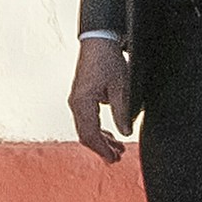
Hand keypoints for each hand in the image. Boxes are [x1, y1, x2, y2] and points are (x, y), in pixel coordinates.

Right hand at [69, 36, 131, 162]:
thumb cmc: (108, 61)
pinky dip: (98, 130)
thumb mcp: (121, 87)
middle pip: (85, 134)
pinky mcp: (82, 98)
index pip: (89, 134)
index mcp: (83, 102)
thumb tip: (125, 133)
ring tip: (117, 149)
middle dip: (101, 148)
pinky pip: (87, 120)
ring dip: (101, 140)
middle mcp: (76, 103)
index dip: (102, 149)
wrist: (99, 42)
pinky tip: (110, 135)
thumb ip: (122, 112)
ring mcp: (77, 101)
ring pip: (86, 128)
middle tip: (117, 158)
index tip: (113, 159)